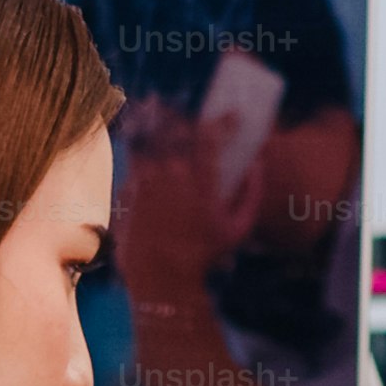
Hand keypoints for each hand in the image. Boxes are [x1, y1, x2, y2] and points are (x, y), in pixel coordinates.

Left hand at [108, 94, 258, 306]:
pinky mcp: (128, 188)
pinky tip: (146, 140)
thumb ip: (252, 193)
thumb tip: (257, 164)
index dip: (224, 119)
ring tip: (162, 109)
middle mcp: (172, 175)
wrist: (160, 276)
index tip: (233, 114)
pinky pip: (137, 157)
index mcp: (202, 181)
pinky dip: (143, 146)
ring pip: (153, 137)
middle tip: (193, 113)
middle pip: (178, 129)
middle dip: (188, 117)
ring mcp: (146, 180)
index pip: (212, 134)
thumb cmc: (204, 256)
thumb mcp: (239, 229)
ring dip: (160, 122)